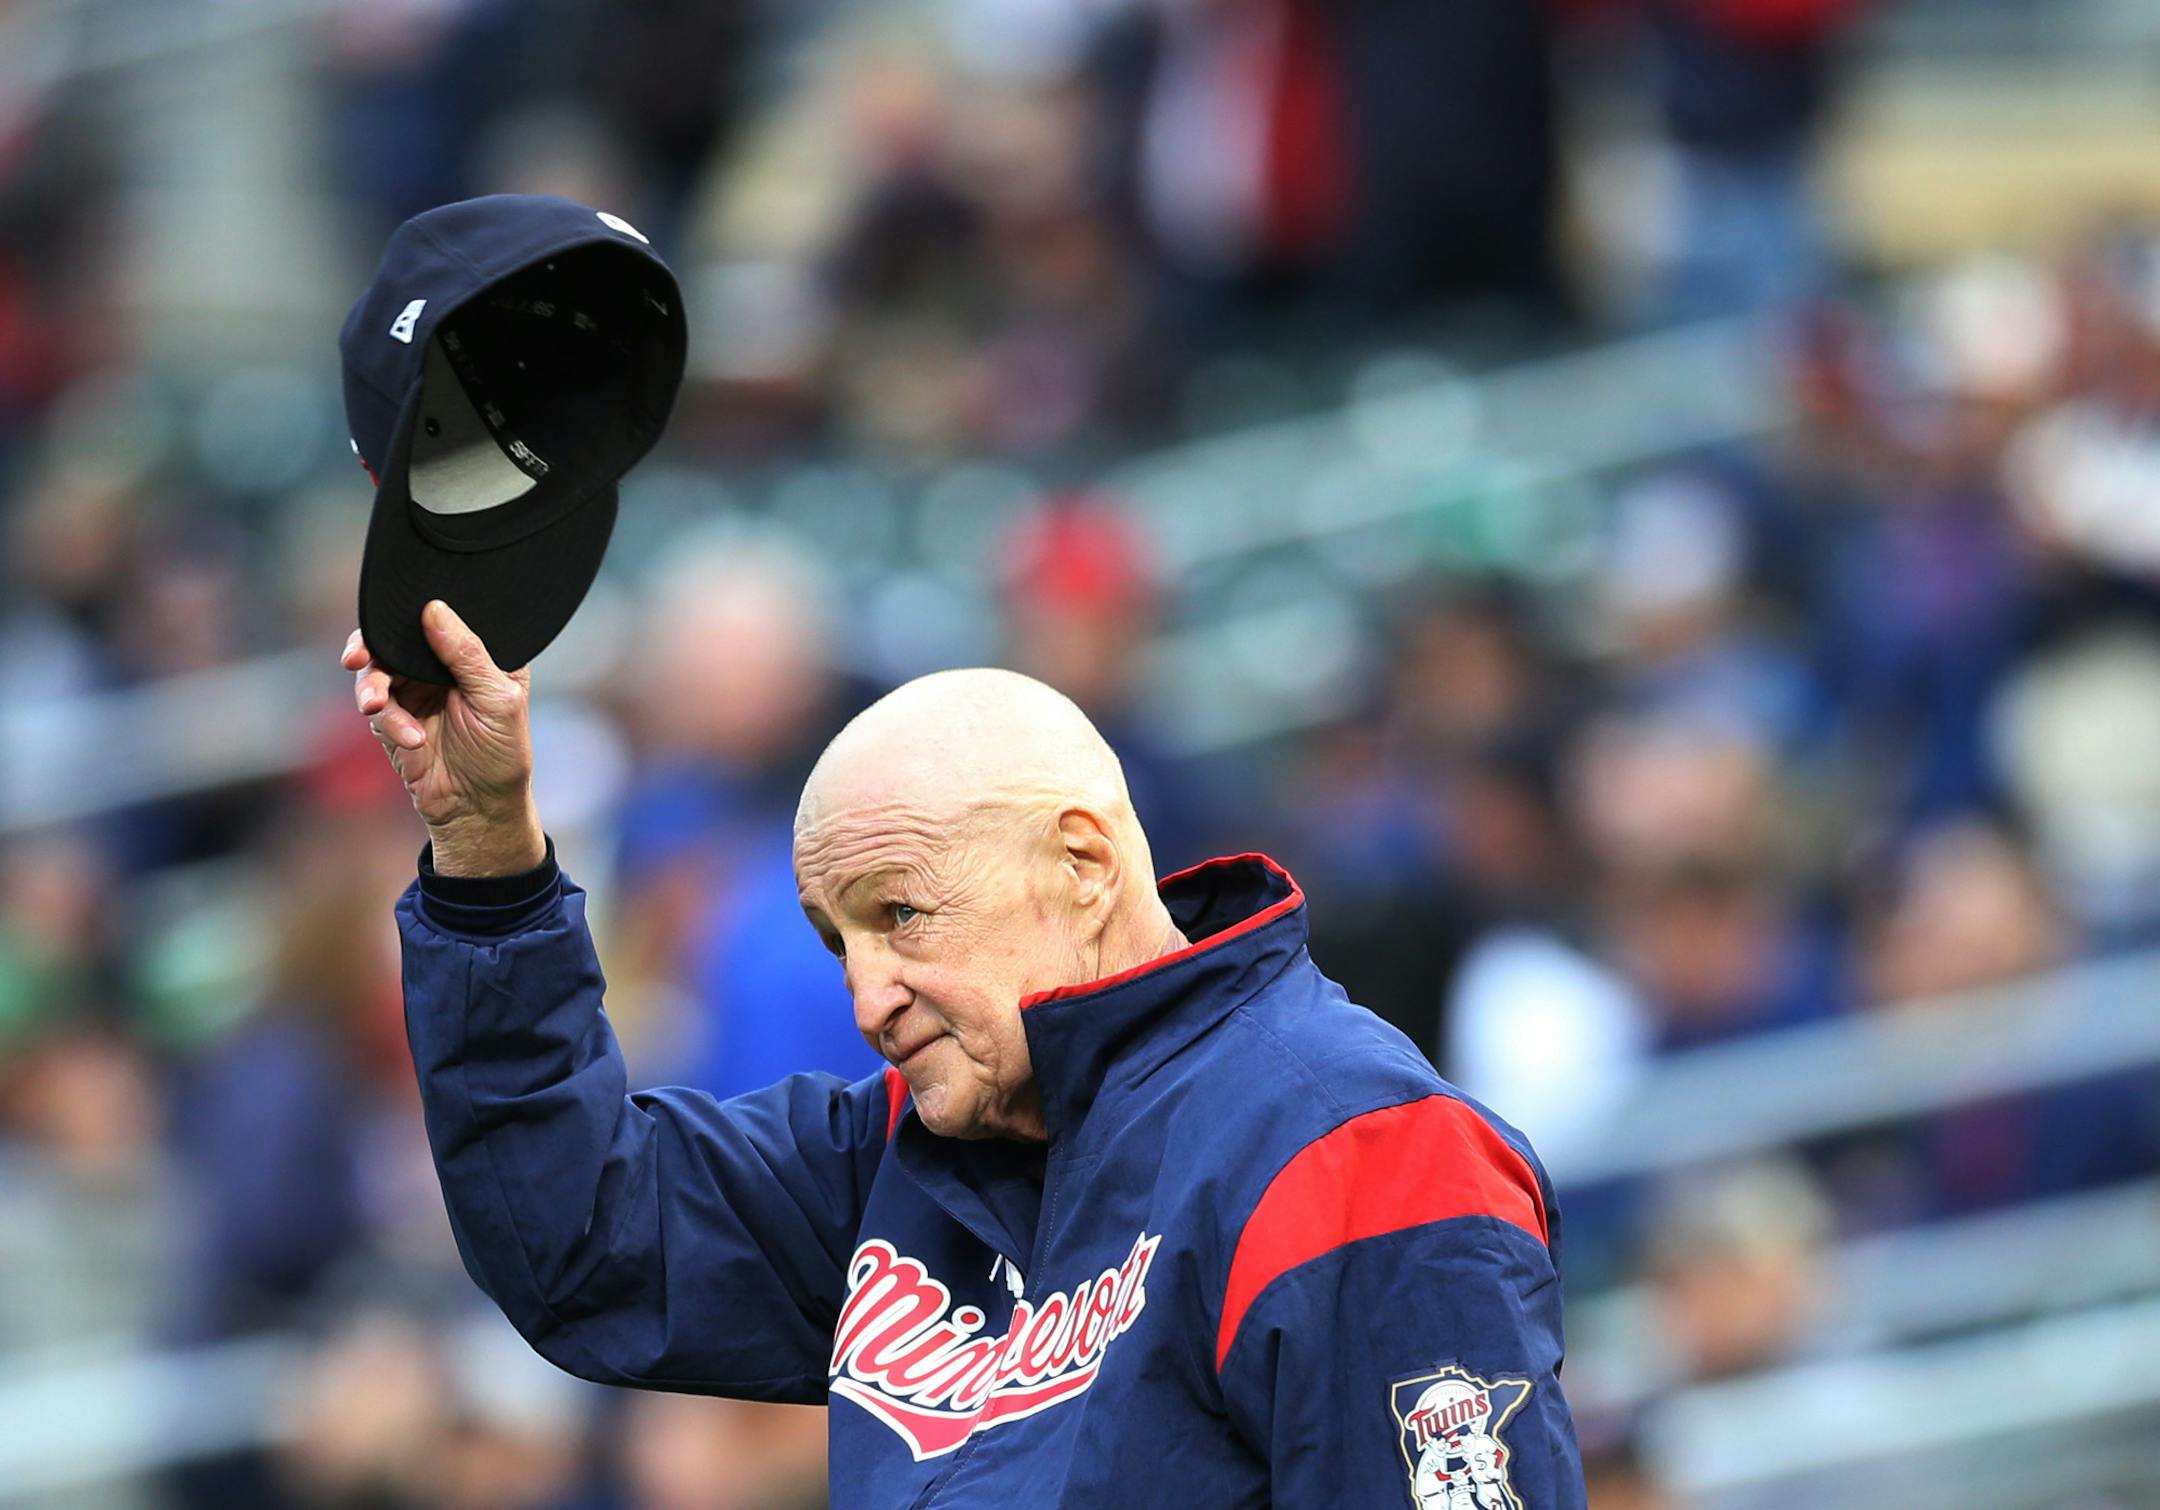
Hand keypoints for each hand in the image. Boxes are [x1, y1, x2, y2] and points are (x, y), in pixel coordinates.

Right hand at [341, 601, 545, 875]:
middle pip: (396, 637)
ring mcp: (413, 689)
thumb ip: (467, 655)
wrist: (478, 809)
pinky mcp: (392, 717)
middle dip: (371, 644)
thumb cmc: (502, 753)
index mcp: (476, 652)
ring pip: (377, 669)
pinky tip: (410, 739)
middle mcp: (440, 664)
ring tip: (375, 705)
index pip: (442, 616)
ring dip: (372, 685)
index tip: (392, 612)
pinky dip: (387, 720)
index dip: (414, 609)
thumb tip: (433, 609)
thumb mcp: (497, 701)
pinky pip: (376, 705)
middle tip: (357, 657)